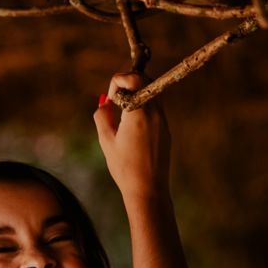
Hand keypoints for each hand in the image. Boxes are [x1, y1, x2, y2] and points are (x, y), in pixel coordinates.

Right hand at [92, 71, 170, 199]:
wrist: (148, 189)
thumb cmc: (125, 167)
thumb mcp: (106, 141)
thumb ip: (102, 116)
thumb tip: (105, 102)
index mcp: (138, 113)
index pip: (133, 78)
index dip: (118, 80)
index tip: (110, 96)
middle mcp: (154, 113)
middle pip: (145, 81)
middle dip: (128, 82)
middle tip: (115, 97)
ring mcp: (163, 121)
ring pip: (151, 93)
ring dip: (136, 93)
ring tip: (122, 110)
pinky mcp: (166, 129)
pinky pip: (155, 107)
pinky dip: (143, 105)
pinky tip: (132, 121)